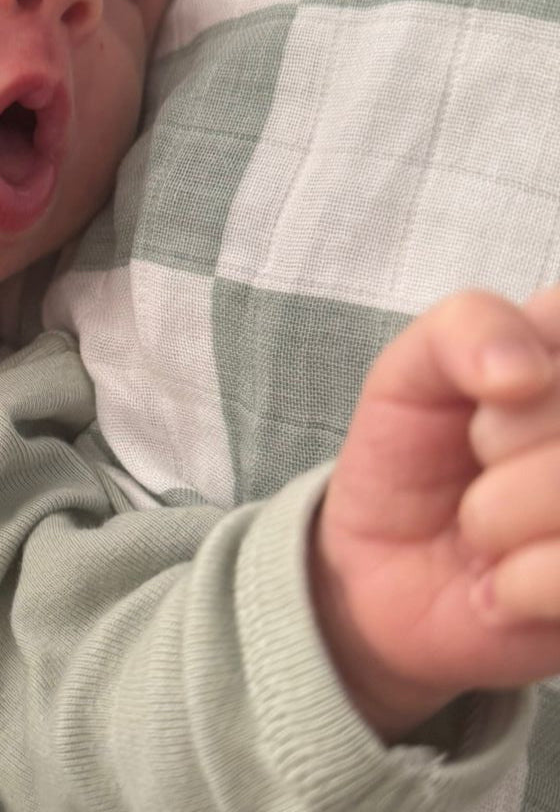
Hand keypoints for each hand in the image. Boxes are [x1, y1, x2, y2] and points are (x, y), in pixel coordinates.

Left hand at [312, 287, 559, 741]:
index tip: (486, 395)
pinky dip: (518, 582)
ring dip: (495, 517)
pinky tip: (502, 582)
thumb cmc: (415, 452)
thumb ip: (463, 329)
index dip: (514, 368)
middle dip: (495, 440)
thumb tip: (524, 373)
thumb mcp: (410, 372)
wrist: (388, 568)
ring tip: (481, 530)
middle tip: (478, 464)